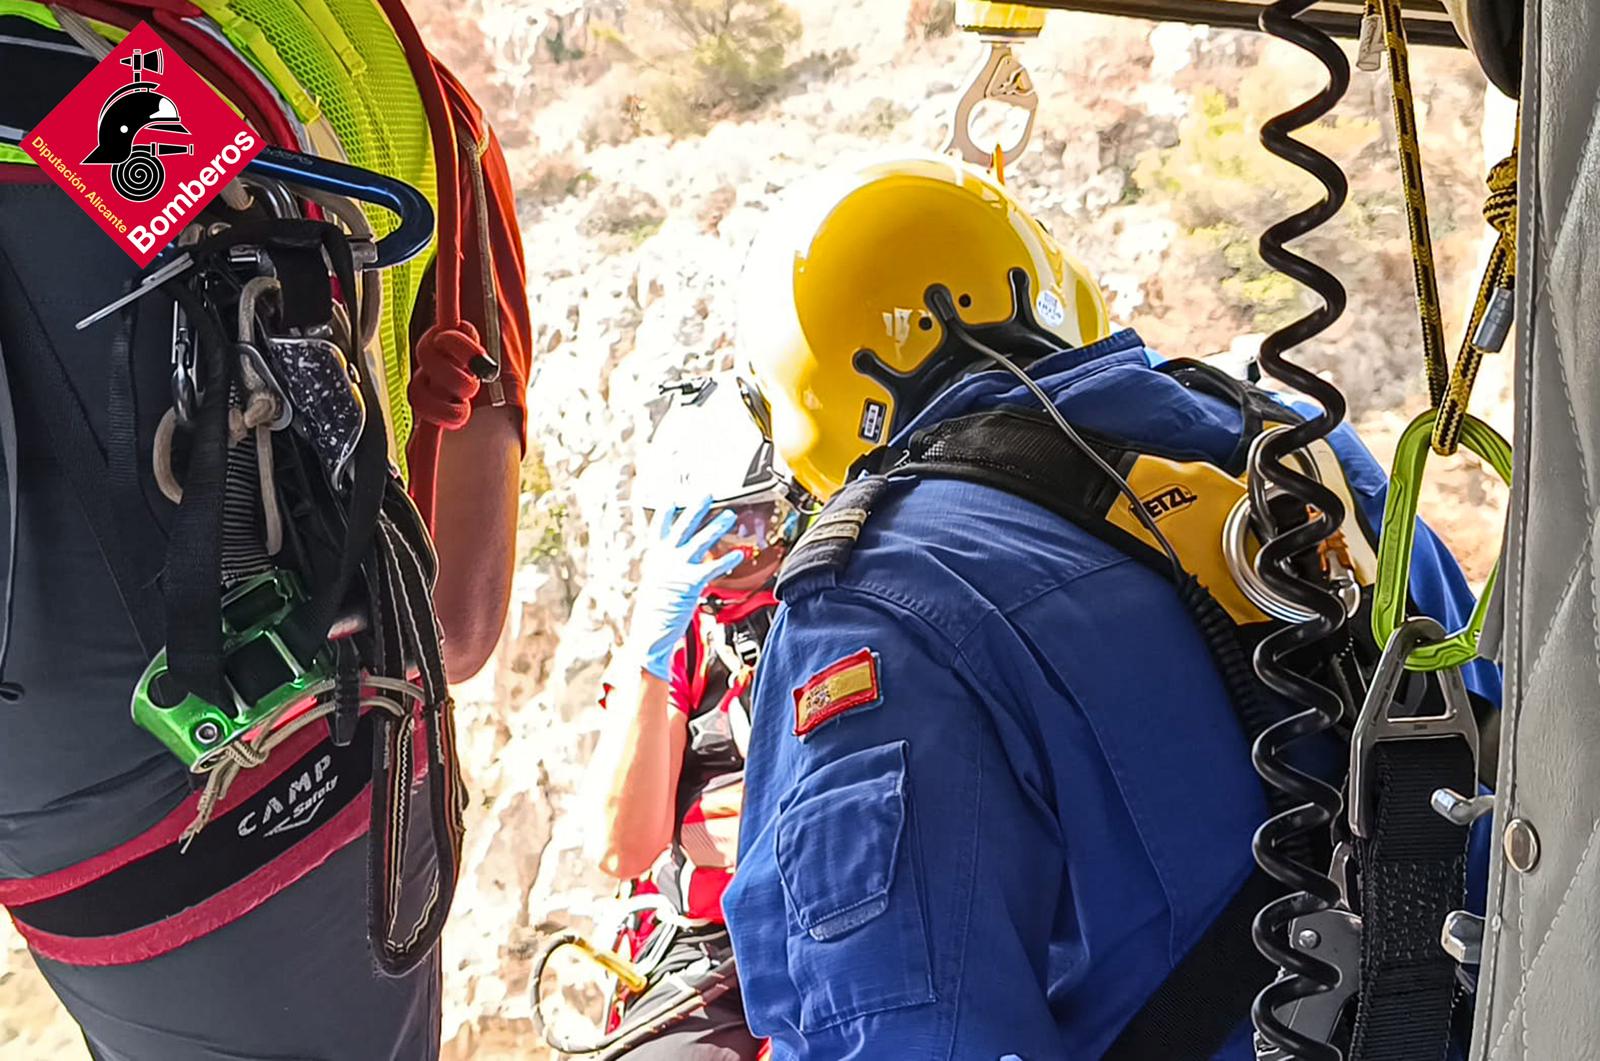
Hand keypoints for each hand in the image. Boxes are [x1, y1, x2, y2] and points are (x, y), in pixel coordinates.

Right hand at [626, 497, 743, 680]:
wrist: (649, 634)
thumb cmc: (654, 614)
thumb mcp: (656, 586)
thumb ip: (667, 572)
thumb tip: (675, 566)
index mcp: (655, 559)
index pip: (660, 529)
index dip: (666, 513)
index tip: (672, 498)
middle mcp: (665, 560)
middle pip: (682, 527)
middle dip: (695, 509)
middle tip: (708, 494)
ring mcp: (677, 569)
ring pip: (699, 541)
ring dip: (715, 527)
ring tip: (729, 516)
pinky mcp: (690, 583)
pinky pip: (712, 568)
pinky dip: (727, 560)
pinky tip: (739, 555)